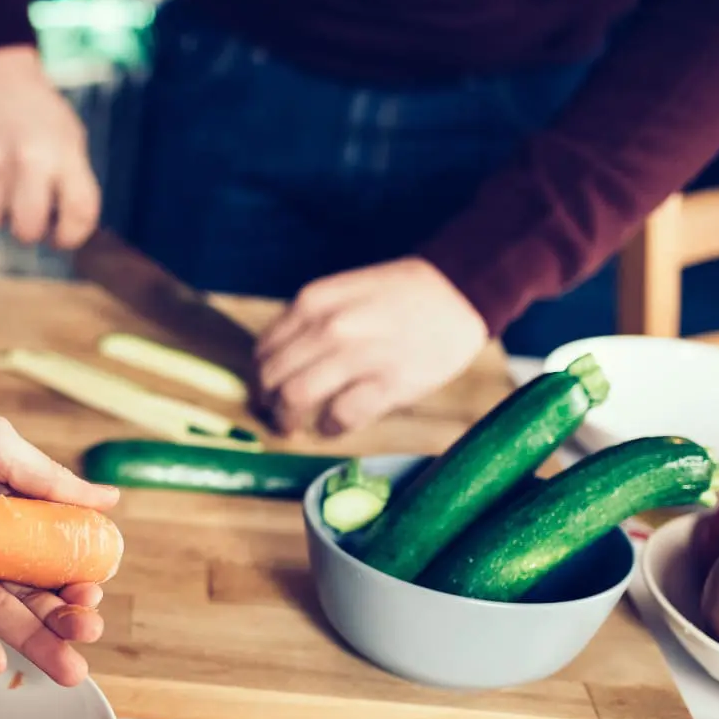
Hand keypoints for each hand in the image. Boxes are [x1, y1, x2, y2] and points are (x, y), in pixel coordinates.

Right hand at [0, 47, 99, 248]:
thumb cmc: (37, 112)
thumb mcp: (69, 138)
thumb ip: (72, 183)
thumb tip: (66, 231)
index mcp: (62, 153)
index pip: (79, 214)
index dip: (73, 236)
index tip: (64, 235)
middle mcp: (26, 160)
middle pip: (28, 231)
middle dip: (31, 230)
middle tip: (31, 214)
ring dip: (0, 211)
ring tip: (5, 183)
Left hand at [0, 369, 120, 685]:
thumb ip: (47, 480)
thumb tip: (109, 500)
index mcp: (15, 516)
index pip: (54, 562)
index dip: (76, 583)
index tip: (92, 594)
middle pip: (30, 594)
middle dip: (62, 622)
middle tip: (86, 634)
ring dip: (29, 638)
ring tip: (64, 667)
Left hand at [255, 257, 487, 435]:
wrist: (459, 292)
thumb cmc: (400, 295)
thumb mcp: (343, 292)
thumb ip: (309, 321)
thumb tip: (276, 361)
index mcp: (314, 301)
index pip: (264, 349)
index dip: (259, 375)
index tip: (265, 389)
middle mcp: (329, 326)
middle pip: (273, 376)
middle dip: (267, 402)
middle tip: (274, 413)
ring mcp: (358, 355)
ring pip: (295, 398)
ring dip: (288, 419)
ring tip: (293, 426)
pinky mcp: (387, 383)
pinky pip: (339, 416)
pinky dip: (328, 426)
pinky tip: (333, 424)